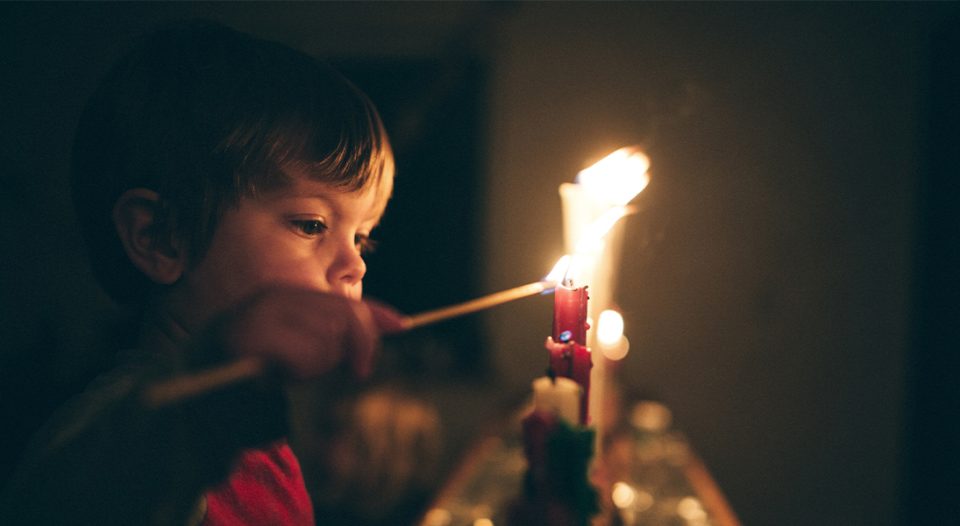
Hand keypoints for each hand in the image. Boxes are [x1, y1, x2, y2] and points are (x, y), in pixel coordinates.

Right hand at [214, 287, 404, 379]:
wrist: (194, 399)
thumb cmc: (252, 376)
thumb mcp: (301, 348)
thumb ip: (338, 332)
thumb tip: (395, 322)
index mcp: (283, 296)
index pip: (343, 301)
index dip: (375, 315)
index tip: (404, 325)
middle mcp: (271, 299)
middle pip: (342, 317)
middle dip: (346, 349)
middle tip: (316, 370)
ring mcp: (257, 316)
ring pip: (325, 340)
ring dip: (314, 366)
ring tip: (283, 372)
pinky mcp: (245, 339)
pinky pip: (299, 354)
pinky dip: (296, 369)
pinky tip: (274, 376)